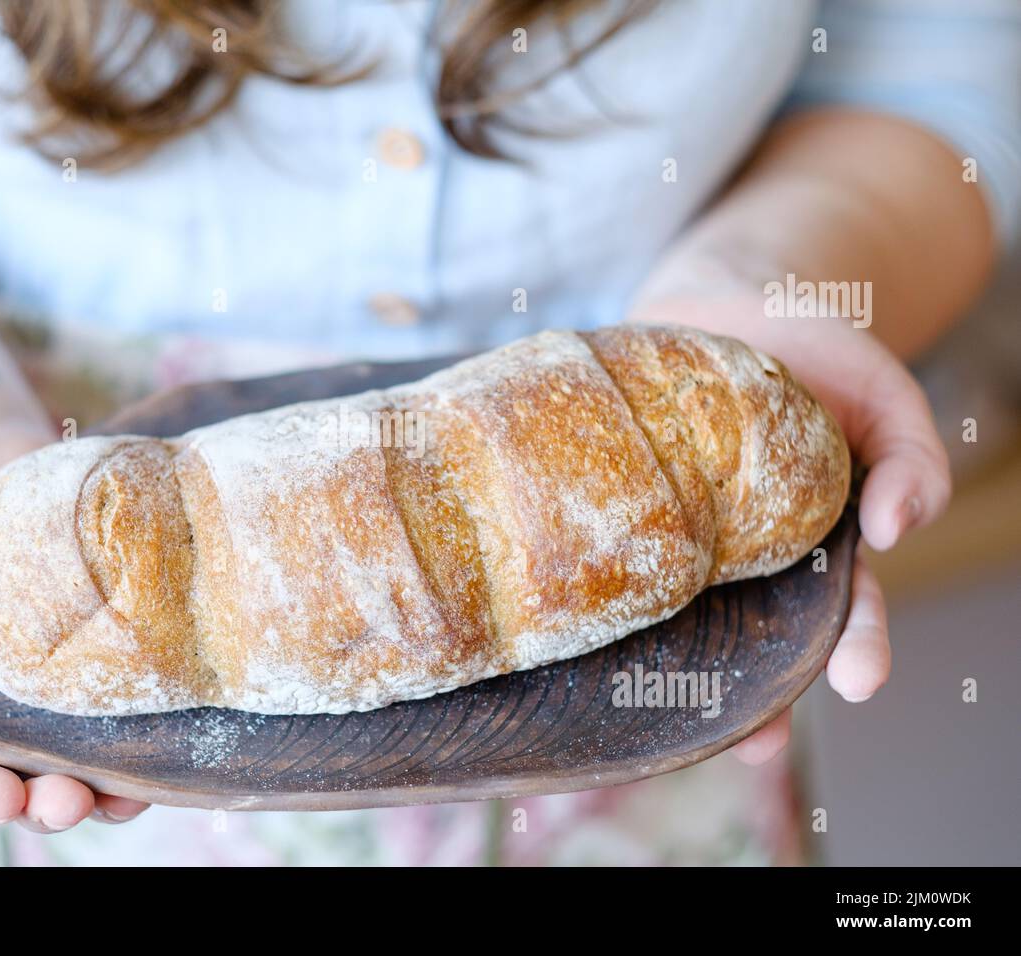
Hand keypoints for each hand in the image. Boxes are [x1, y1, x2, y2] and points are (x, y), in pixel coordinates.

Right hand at [0, 418, 151, 830]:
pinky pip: (140, 668)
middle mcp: (3, 694)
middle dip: (59, 799)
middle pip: (35, 770)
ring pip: (96, 738)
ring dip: (121, 772)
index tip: (3, 802)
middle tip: (76, 801)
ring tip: (137, 788)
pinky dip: (161, 698)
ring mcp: (62, 658)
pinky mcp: (109, 614)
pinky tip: (186, 712)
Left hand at [629, 295, 950, 764]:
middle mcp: (747, 559)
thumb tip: (899, 529)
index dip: (856, 649)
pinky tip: (585, 632)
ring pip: (678, 619)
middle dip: (760, 695)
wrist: (726, 303)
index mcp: (818, 545)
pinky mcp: (628, 512)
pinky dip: (601, 597)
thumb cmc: (818, 355)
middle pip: (755, 639)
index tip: (861, 683)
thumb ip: (913, 461)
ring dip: (671, 671)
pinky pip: (616, 562)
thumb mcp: (887, 396)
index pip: (847, 611)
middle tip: (756, 738)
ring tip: (661, 714)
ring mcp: (683, 540)